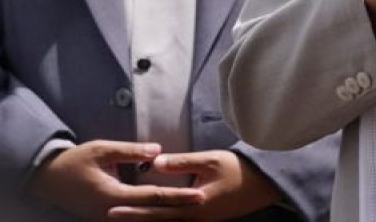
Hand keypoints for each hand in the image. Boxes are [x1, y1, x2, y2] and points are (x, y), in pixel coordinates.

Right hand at [27, 140, 203, 220]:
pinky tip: (166, 212)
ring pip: (144, 219)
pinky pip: (134, 218)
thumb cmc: (75, 161)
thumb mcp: (102, 150)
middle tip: (203, 202)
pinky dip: (152, 215)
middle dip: (179, 209)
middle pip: (152, 214)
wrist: (47, 178)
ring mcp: (109, 217)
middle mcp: (113, 212)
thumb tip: (158, 150)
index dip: (178, 196)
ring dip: (166, 215)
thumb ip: (130, 151)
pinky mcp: (106, 216)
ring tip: (191, 209)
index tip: (199, 194)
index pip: (153, 197)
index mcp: (114, 196)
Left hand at [107, 150, 281, 219]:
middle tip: (110, 217)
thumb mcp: (210, 160)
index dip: (135, 209)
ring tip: (128, 219)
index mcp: (194, 204)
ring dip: (149, 221)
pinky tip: (156, 217)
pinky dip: (165, 221)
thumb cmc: (238, 169)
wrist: (265, 184)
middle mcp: (196, 218)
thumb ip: (182, 162)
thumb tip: (155, 162)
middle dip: (135, 219)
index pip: (158, 208)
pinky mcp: (207, 220)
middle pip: (160, 221)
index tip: (113, 208)